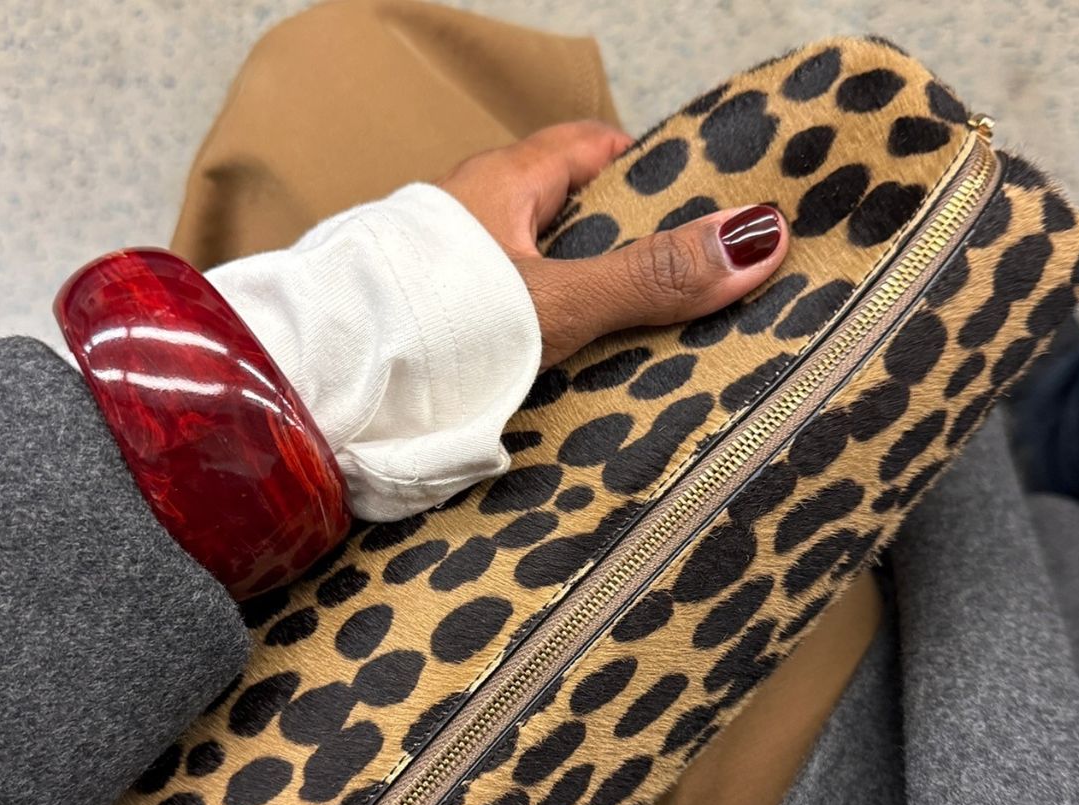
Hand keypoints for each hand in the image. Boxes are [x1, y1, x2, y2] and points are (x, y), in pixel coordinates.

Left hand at [437, 120, 788, 368]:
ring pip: (524, 269)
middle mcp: (465, 218)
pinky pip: (494, 317)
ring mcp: (440, 273)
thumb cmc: (431, 323)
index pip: (585, 147)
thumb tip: (757, 240)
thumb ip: (648, 278)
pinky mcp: (422, 325)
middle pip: (558, 212)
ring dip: (570, 295)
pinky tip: (552, 375)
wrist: (322, 384)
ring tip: (626, 337)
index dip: (640, 163)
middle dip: (612, 240)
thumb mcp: (557, 299)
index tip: (688, 192)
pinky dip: (531, 336)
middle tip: (671, 278)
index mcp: (500, 185)